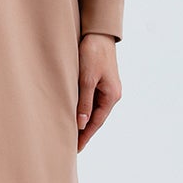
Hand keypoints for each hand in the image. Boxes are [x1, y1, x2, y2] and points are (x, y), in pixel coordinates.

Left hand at [76, 31, 120, 149]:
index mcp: (111, 96)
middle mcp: (111, 94)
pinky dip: (82, 108)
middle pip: (96, 118)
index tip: (76, 149)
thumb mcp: (86, 79)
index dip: (85, 136)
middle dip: (84, 132)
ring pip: (93, 109)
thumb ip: (84, 102)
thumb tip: (82, 124)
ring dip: (83, 120)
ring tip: (70, 133)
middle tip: (71, 146)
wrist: (98, 32)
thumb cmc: (92, 53)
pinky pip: (91, 99)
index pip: (96, 123)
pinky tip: (74, 113)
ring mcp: (107, 87)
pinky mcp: (100, 80)